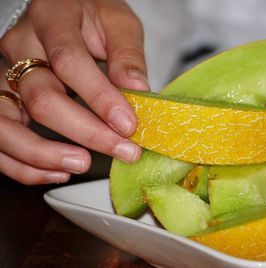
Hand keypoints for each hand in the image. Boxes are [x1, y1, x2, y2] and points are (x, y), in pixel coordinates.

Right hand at [0, 0, 148, 184]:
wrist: (65, 9)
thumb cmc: (92, 14)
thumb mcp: (118, 23)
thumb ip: (126, 54)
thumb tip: (137, 91)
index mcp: (52, 20)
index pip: (70, 63)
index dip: (100, 98)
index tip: (128, 125)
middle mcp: (21, 47)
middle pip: (41, 98)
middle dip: (84, 132)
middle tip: (121, 150)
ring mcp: (7, 74)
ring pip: (7, 123)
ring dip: (43, 154)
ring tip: (80, 165)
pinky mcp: (5, 97)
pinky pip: (2, 136)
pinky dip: (23, 163)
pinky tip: (56, 171)